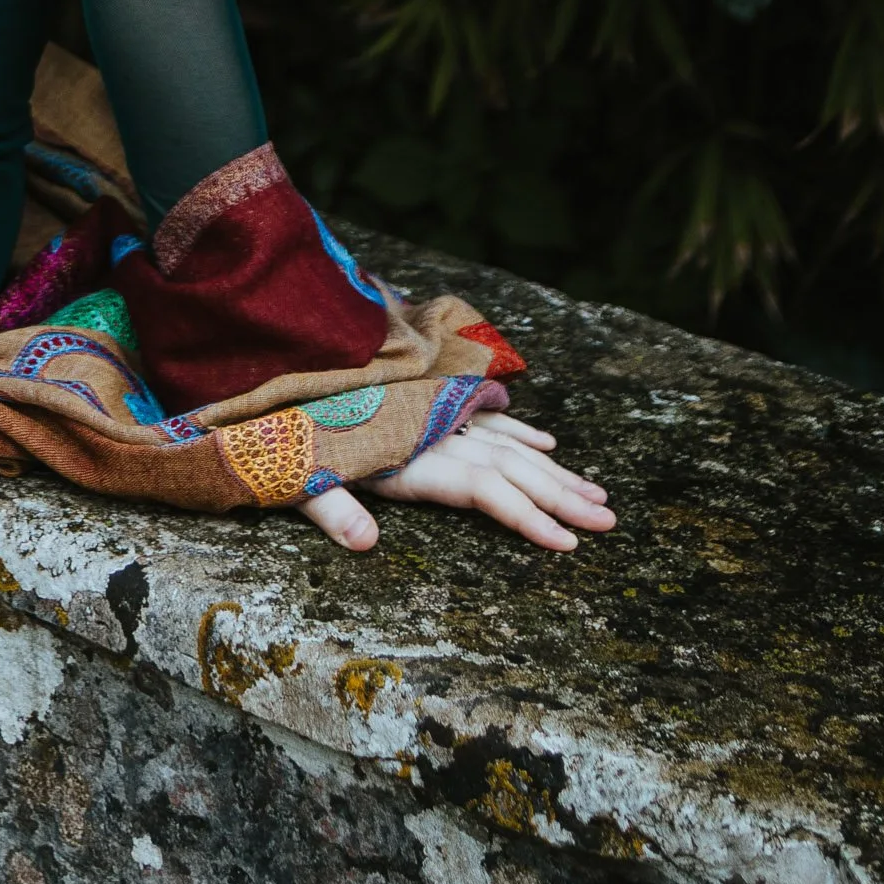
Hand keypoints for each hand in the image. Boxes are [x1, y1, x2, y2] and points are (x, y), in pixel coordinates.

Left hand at [300, 413, 614, 554]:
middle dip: (561, 496)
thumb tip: (368, 545)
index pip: (482, 490)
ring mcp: (430, 411)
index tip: (571, 543)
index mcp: (405, 452)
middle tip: (611, 519)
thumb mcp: (294, 466)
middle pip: (507, 466)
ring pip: (504, 443)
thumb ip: (331, 504)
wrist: (273, 338)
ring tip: (596, 493)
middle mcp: (428, 429)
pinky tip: (544, 444)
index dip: (527, 517)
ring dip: (550, 470)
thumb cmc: (276, 418)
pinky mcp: (421, 395)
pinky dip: (516, 431)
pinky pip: (483, 414)